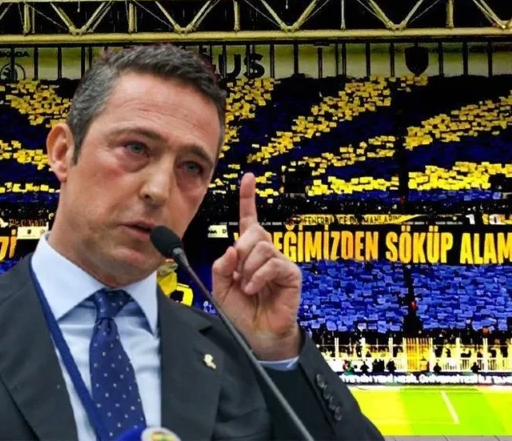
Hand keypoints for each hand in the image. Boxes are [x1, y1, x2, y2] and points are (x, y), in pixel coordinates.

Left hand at [212, 173, 301, 360]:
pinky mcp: (291, 274)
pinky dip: (258, 276)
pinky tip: (253, 288)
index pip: (250, 219)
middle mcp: (266, 253)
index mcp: (248, 252)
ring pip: (262, 247)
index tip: (248, 178)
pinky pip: (273, 263)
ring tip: (247, 286)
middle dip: (241, 250)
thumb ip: (221, 267)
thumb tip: (231, 248)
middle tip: (238, 273)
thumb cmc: (241, 311)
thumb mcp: (220, 288)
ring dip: (248, 268)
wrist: (257, 334)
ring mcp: (280, 262)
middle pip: (254, 231)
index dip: (248, 198)